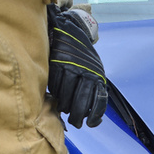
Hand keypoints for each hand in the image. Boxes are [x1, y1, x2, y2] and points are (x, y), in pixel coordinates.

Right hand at [47, 3, 107, 127]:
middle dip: (76, 117)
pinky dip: (54, 93)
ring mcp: (71, 69)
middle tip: (74, 122)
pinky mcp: (57, 65)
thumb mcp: (93, 70)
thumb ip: (92, 88)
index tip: (90, 124)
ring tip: (63, 108)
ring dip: (63, 107)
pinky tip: (55, 95)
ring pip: (65, 97)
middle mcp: (86, 73)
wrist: (69, 29)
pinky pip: (55, 86)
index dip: (94, 116)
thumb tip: (91, 115)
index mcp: (98, 75)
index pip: (99, 101)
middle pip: (80, 104)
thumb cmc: (82, 56)